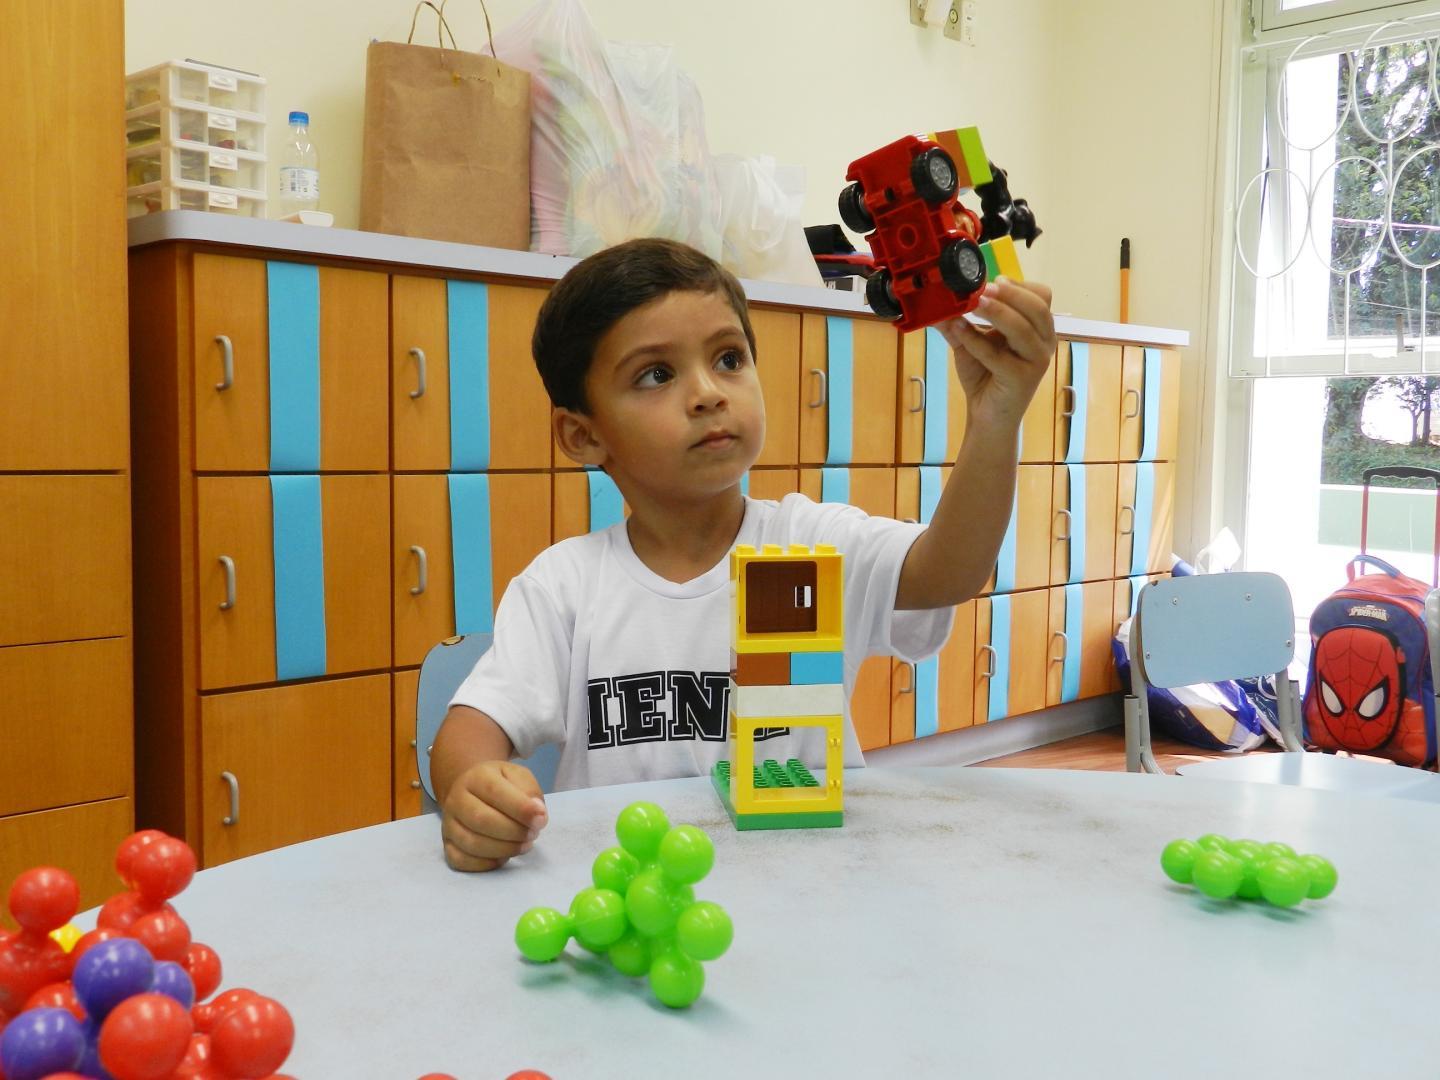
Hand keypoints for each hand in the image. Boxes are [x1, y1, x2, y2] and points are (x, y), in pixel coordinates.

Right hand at [439, 759, 547, 871]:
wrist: (474, 792)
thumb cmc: (503, 785)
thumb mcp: (520, 777)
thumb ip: (531, 792)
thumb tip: (537, 816)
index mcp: (476, 777)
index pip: (495, 792)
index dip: (520, 809)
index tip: (541, 820)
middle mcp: (456, 799)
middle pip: (482, 820)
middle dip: (514, 832)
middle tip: (533, 834)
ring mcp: (448, 824)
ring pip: (472, 843)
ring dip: (504, 849)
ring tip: (524, 845)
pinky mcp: (447, 845)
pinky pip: (461, 860)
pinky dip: (486, 864)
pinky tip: (503, 857)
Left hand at [937, 277, 1055, 431]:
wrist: (987, 414)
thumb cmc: (985, 375)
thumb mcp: (970, 342)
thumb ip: (957, 322)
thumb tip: (936, 302)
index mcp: (1038, 328)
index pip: (1042, 297)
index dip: (1019, 286)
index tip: (993, 281)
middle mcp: (1044, 342)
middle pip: (1038, 308)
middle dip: (1010, 294)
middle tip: (983, 289)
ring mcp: (1036, 361)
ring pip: (1022, 329)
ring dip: (997, 312)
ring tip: (974, 305)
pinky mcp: (1022, 379)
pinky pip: (999, 356)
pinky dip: (977, 341)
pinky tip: (960, 332)